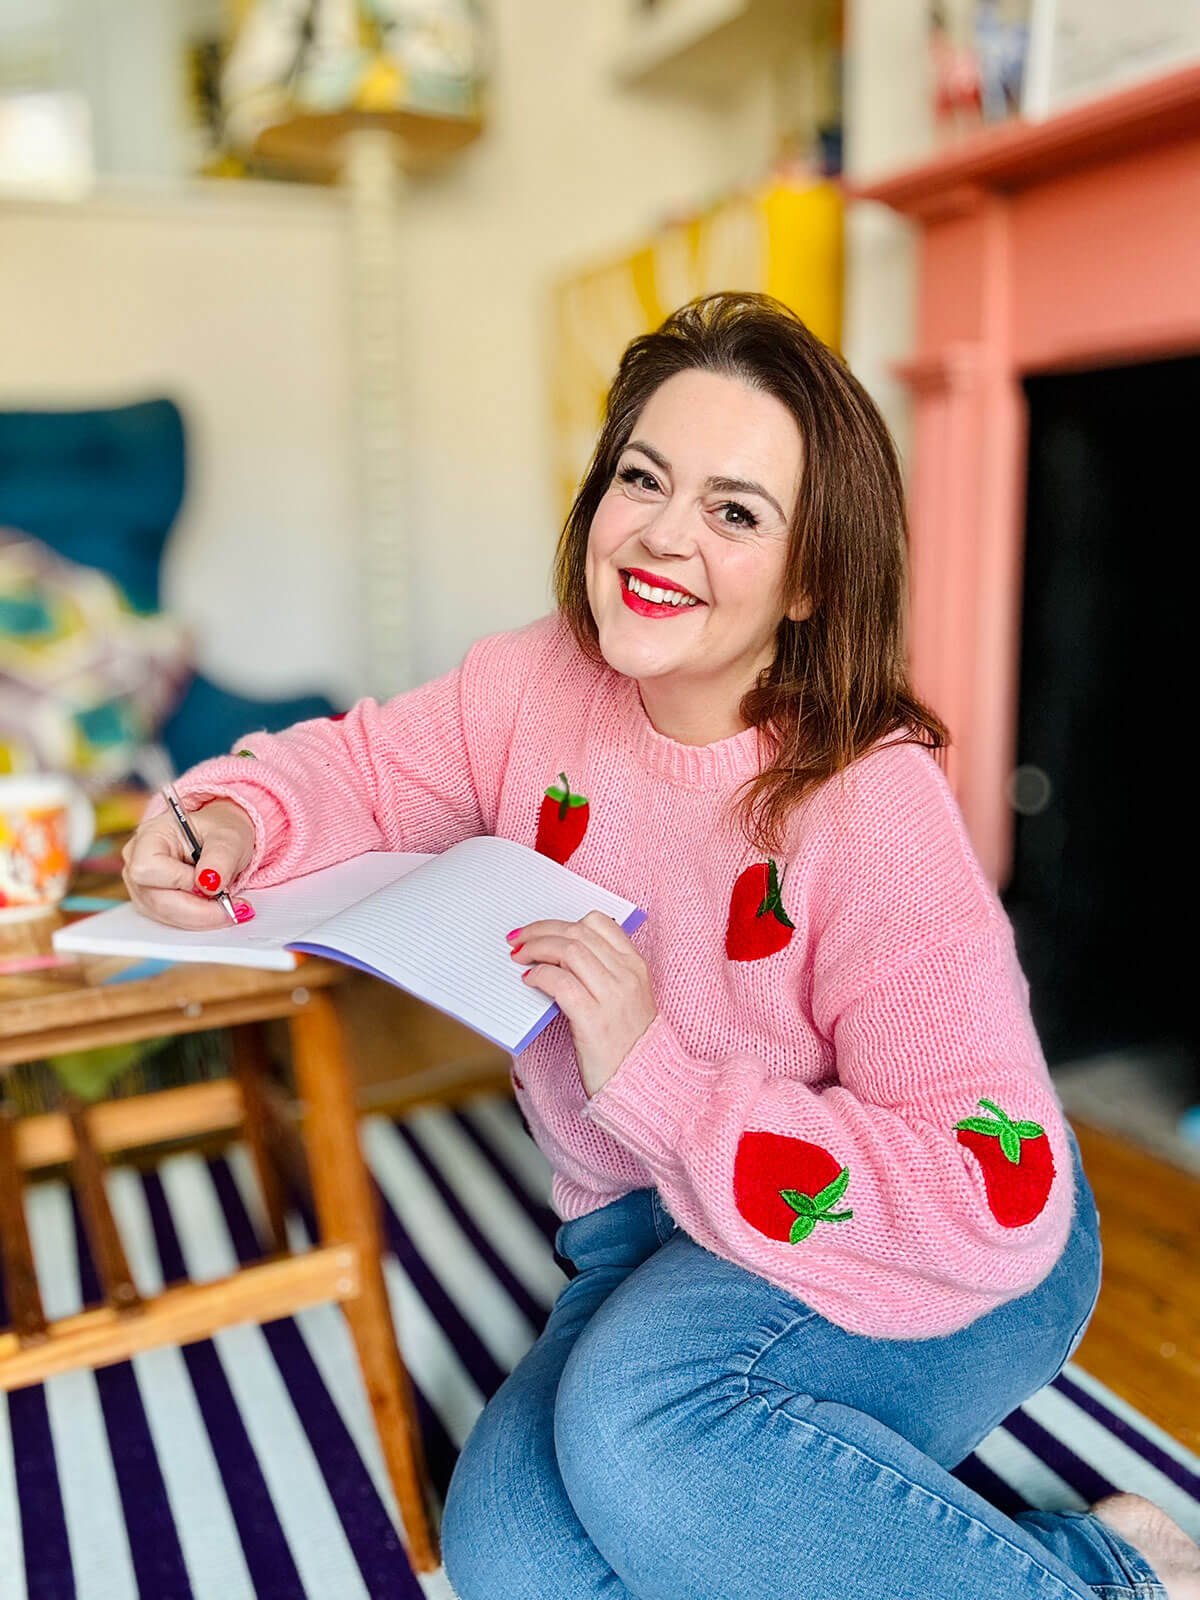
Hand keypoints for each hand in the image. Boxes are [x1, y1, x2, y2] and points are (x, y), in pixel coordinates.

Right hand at [122, 798, 254, 928]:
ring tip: (228, 906)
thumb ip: (220, 859)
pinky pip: (171, 919)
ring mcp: (142, 884)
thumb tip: (209, 884)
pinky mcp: (152, 902)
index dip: (181, 881)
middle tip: (233, 908)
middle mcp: (137, 861)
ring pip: (164, 915)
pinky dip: (197, 919)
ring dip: (200, 917)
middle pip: (156, 899)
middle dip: (198, 910)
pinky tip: (216, 909)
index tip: (214, 884)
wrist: (221, 838)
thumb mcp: (229, 838)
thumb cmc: (221, 829)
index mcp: (150, 835)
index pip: (148, 868)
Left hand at [509, 911, 657, 1097]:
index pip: (599, 923)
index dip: (563, 922)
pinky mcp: (594, 1021)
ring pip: (568, 951)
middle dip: (541, 931)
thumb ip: (604, 973)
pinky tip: (529, 981)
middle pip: (578, 933)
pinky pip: (560, 983)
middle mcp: (627, 976)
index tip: (542, 930)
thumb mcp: (626, 999)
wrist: (646, 1084)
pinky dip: (540, 976)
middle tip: (519, 940)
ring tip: (520, 957)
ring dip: (536, 949)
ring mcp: (612, 997)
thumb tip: (558, 956)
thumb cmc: (629, 1045)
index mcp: (636, 966)